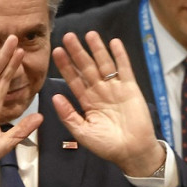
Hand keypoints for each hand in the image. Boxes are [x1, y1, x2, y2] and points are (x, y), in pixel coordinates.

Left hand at [51, 31, 163, 176]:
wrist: (132, 151)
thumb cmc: (107, 145)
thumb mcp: (83, 132)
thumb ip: (69, 115)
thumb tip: (54, 97)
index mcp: (87, 102)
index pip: (74, 80)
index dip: (66, 66)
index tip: (56, 52)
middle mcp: (100, 92)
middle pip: (87, 68)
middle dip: (78, 52)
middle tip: (68, 36)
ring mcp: (115, 88)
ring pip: (104, 65)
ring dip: (97, 49)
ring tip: (90, 34)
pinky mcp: (131, 88)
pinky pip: (124, 69)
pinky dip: (120, 56)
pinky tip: (114, 43)